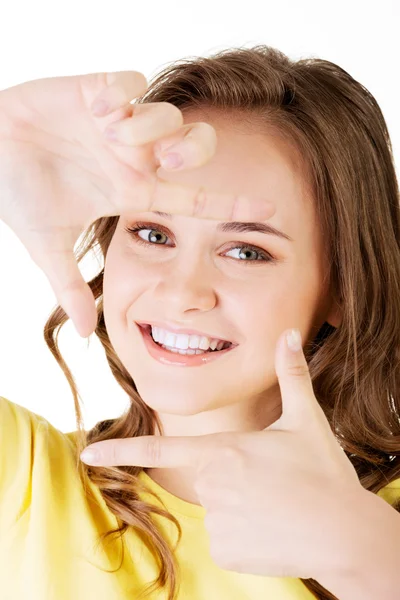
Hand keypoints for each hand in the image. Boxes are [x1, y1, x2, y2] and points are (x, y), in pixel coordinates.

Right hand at [0, 71, 273, 337]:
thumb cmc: (19, 192)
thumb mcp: (47, 245)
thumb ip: (69, 287)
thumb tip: (84, 334)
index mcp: (131, 190)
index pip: (192, 198)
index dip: (230, 203)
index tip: (270, 210)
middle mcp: (133, 156)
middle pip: (194, 146)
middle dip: (192, 150)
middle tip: (167, 160)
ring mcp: (117, 124)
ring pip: (165, 113)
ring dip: (148, 124)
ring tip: (115, 133)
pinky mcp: (94, 90)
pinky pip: (128, 81)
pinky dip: (120, 92)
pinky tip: (96, 108)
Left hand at [80, 328, 364, 579]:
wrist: (343, 534)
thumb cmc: (322, 473)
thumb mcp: (306, 418)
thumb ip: (292, 374)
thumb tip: (290, 333)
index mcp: (222, 451)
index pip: (159, 449)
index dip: (120, 451)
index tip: (87, 453)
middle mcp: (212, 487)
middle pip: (208, 474)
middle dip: (233, 474)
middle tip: (272, 479)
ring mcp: (217, 522)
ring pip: (218, 506)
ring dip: (241, 504)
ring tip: (277, 503)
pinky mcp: (226, 551)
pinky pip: (226, 536)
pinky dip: (246, 532)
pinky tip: (274, 528)